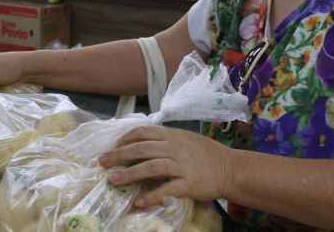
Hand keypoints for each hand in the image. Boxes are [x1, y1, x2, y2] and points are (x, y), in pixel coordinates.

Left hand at [98, 125, 233, 207]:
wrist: (230, 168)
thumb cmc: (207, 153)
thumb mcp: (186, 139)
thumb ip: (166, 139)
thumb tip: (142, 142)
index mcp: (173, 135)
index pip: (144, 132)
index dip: (125, 138)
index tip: (113, 146)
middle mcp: (175, 148)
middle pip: (142, 149)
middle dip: (119, 155)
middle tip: (102, 161)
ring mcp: (182, 165)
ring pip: (151, 167)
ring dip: (130, 173)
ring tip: (113, 179)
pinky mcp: (189, 183)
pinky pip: (167, 189)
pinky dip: (152, 195)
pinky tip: (139, 202)